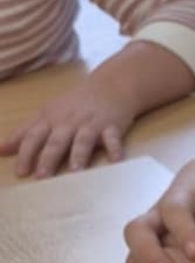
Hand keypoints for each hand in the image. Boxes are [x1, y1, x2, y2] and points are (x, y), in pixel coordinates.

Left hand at [2, 77, 136, 178]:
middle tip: (42, 177)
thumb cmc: (75, 104)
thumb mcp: (47, 114)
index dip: (26, 153)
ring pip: (83, 139)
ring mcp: (91, 123)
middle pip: (57, 141)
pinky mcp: (112, 125)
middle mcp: (69, 122)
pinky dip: (115, 147)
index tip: (21, 173)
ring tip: (76, 170)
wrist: (110, 85)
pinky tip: (116, 159)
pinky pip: (113, 137)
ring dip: (79, 154)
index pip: (34, 136)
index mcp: (51, 119)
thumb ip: (25, 133)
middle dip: (48, 158)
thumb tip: (1, 150)